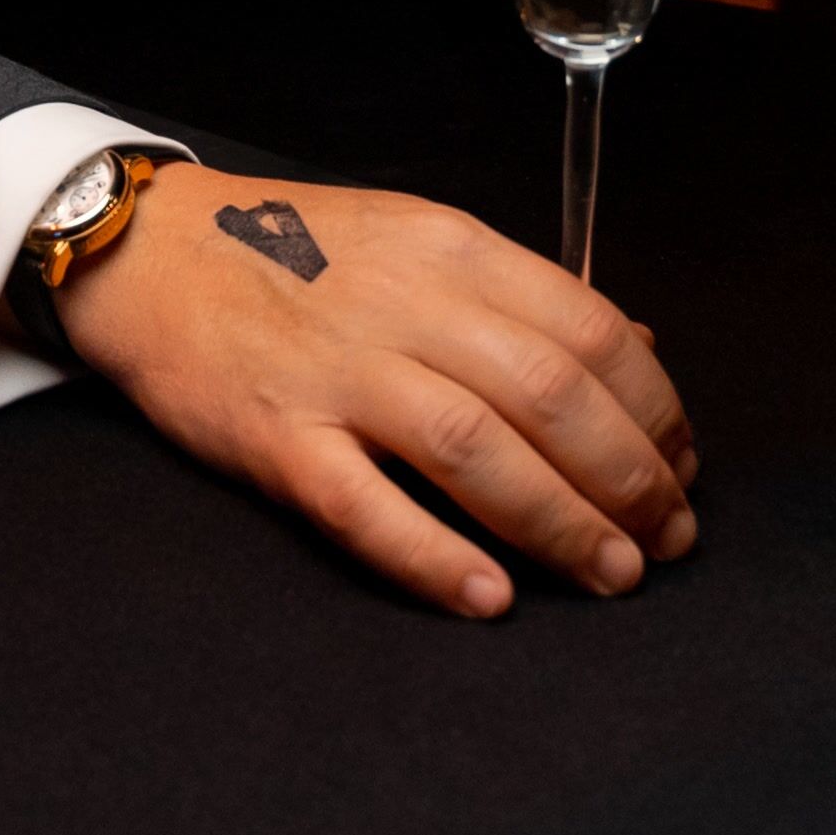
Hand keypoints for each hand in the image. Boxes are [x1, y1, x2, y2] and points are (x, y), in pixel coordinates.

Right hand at [58, 163, 697, 617]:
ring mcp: (338, 373)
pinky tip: (487, 596)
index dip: (656, 410)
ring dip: (562, 523)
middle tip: (668, 540)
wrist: (152, 254)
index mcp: (452, 250)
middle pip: (551, 395)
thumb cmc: (298, 254)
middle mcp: (405, 305)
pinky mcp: (277, 437)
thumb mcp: (422, 238)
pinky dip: (432, 556)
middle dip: (632, 479)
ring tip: (613, 574)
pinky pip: (364, 506)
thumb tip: (639, 350)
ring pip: (476, 450)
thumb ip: (525, 295)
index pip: (590, 331)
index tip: (683, 465)